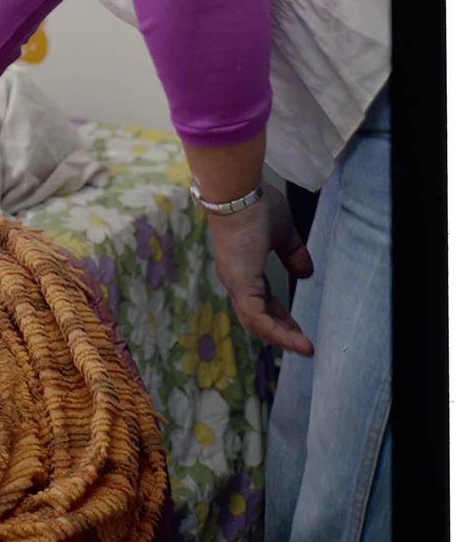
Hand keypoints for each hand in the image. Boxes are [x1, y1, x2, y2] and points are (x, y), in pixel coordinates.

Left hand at [206, 186, 313, 354]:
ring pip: (255, 322)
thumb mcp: (282, 234)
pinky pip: (257, 317)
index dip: (279, 318)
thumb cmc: (256, 206)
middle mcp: (235, 279)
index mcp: (243, 269)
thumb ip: (293, 254)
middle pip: (256, 318)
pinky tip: (295, 341)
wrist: (239, 193)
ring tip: (304, 349)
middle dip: (280, 333)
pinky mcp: (240, 283)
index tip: (298, 330)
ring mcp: (235, 282)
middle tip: (302, 345)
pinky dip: (276, 332)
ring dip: (280, 338)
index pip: (260, 302)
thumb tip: (305, 274)